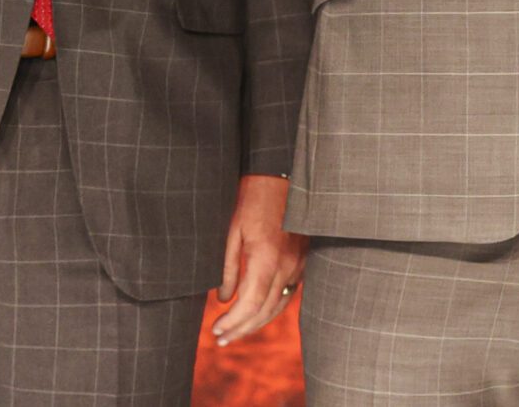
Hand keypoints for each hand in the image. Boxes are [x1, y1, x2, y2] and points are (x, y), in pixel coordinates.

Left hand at [210, 173, 304, 346]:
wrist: (280, 178)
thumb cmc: (252, 201)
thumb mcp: (232, 232)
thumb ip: (228, 268)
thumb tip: (223, 299)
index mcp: (266, 259)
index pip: (249, 304)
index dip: (232, 322)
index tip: (215, 330)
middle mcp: (287, 267)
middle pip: (264, 312)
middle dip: (241, 329)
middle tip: (220, 339)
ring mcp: (298, 266)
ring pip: (277, 307)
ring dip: (256, 324)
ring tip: (234, 333)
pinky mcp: (302, 263)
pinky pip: (287, 295)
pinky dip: (270, 309)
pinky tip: (256, 314)